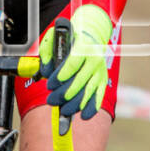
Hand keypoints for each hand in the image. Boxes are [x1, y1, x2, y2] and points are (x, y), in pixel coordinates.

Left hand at [38, 5, 113, 123]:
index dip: (61, 76)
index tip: (50, 85)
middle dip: (64, 94)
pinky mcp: (103, 79)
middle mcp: (94, 59)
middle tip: (51, 100)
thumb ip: (47, 52)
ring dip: (75, 104)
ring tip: (63, 110)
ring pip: (88, 91)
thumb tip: (46, 72)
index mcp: (83, 46)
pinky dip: (92, 107)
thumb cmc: (69, 38)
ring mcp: (100, 70)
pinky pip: (99, 95)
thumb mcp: (55, 38)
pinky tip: (84, 116)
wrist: (91, 34)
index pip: (73, 64)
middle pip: (80, 81)